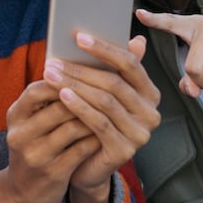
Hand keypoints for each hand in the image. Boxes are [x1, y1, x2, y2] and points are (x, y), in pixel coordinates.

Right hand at [0, 80, 101, 202]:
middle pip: (59, 107)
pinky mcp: (53, 173)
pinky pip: (81, 149)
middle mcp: (21, 134)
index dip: (64, 80)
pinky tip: (107, 132)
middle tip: (109, 89)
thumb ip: (48, 99)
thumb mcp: (30, 123)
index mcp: (16, 116)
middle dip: (86, 97)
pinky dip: (96, 138)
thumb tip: (78, 68)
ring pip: (73, 127)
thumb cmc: (33, 148)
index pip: (38, 89)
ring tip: (111, 109)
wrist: (20, 192)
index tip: (87, 74)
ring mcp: (36, 155)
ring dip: (95, 117)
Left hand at [44, 33, 160, 202]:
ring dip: (75, 85)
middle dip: (81, 69)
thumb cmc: (92, 122)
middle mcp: (151, 113)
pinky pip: (99, 123)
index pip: (131, 64)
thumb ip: (113, 68)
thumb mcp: (102, 93)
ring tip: (50, 75)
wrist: (86, 166)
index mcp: (150, 94)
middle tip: (54, 61)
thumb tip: (137, 37)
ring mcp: (140, 134)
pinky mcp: (125, 151)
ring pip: (105, 101)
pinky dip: (79, 106)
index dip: (104, 49)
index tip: (78, 36)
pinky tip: (61, 95)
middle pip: (114, 83)